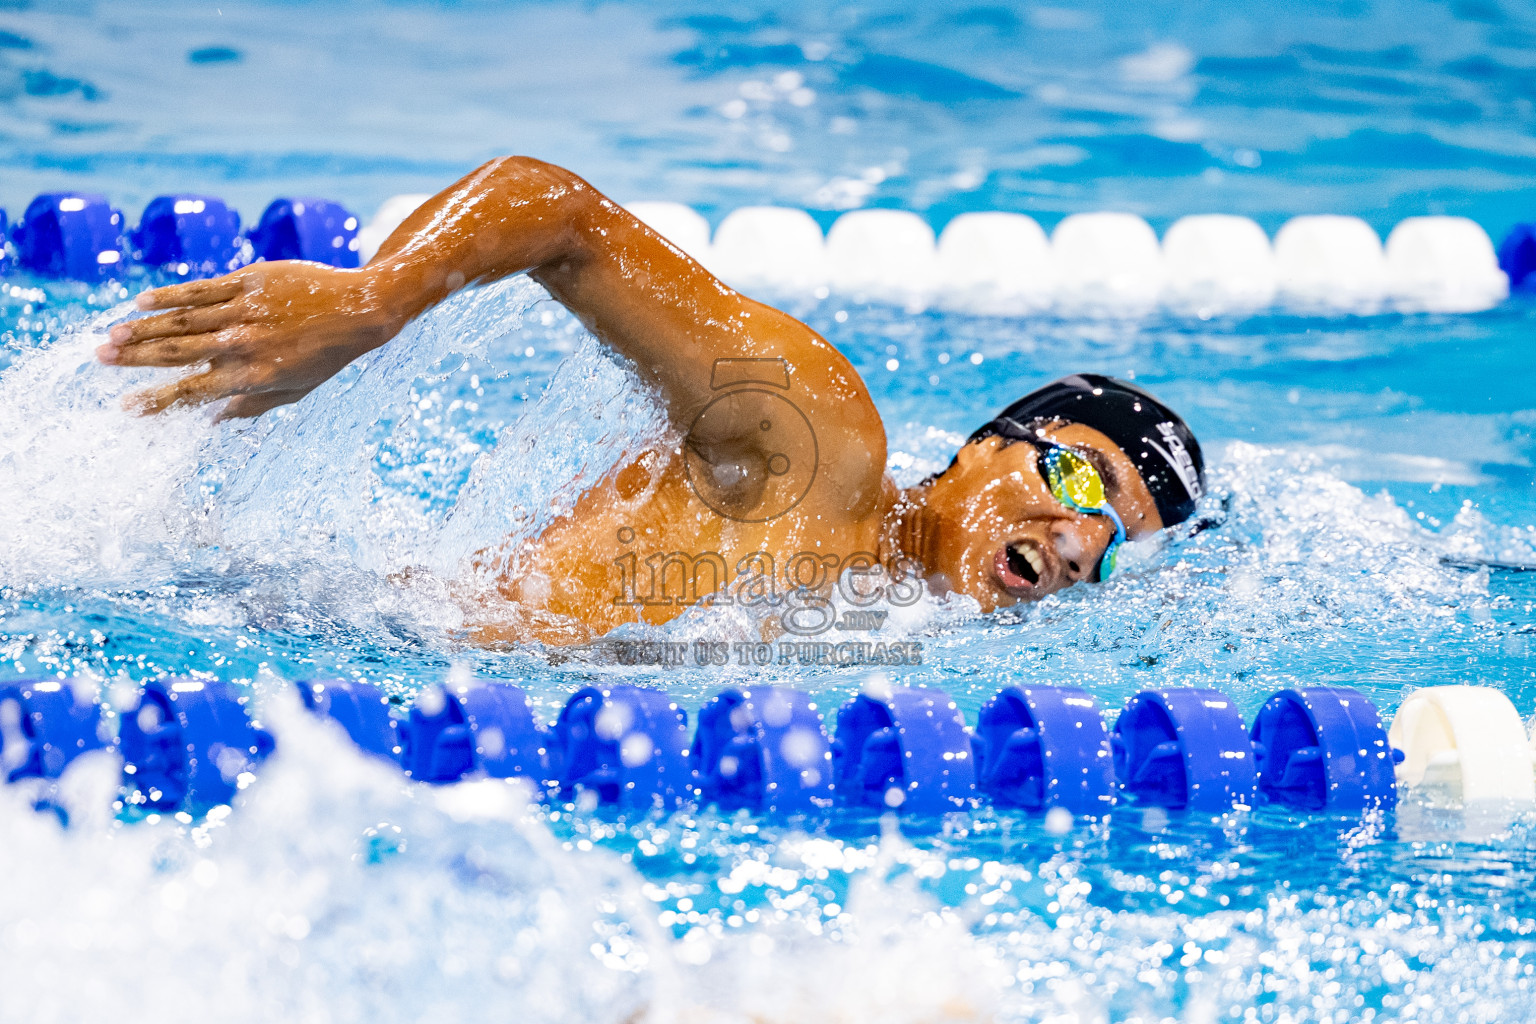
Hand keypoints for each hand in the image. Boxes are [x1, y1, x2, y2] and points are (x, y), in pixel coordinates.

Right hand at [97, 261, 405, 418]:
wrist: (360, 308)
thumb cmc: (326, 355)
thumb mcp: (294, 391)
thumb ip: (250, 405)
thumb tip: (210, 420)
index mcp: (254, 376)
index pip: (194, 391)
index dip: (158, 400)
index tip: (126, 407)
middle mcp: (244, 344)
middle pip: (177, 352)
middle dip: (135, 358)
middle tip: (100, 359)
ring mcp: (244, 310)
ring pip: (182, 319)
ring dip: (142, 328)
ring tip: (112, 335)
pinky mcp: (248, 281)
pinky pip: (200, 290)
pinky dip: (168, 296)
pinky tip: (141, 302)